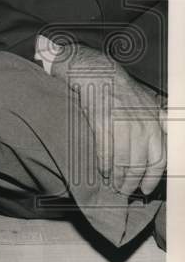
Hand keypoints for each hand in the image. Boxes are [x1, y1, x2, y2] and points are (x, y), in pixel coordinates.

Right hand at [52, 44, 164, 195]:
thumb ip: (157, 124)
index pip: (159, 158)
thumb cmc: (119, 87)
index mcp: (155, 121)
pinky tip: (103, 171)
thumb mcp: (146, 103)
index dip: (152, 177)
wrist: (96, 71)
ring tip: (114, 185)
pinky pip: (105, 150)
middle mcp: (142, 124)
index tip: (145, 189)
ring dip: (119, 177)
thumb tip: (166, 145)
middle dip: (133, 181)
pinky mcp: (102, 121)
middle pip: (141, 163)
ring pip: (124, 161)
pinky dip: (104, 164)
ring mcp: (122, 123)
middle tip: (127, 191)